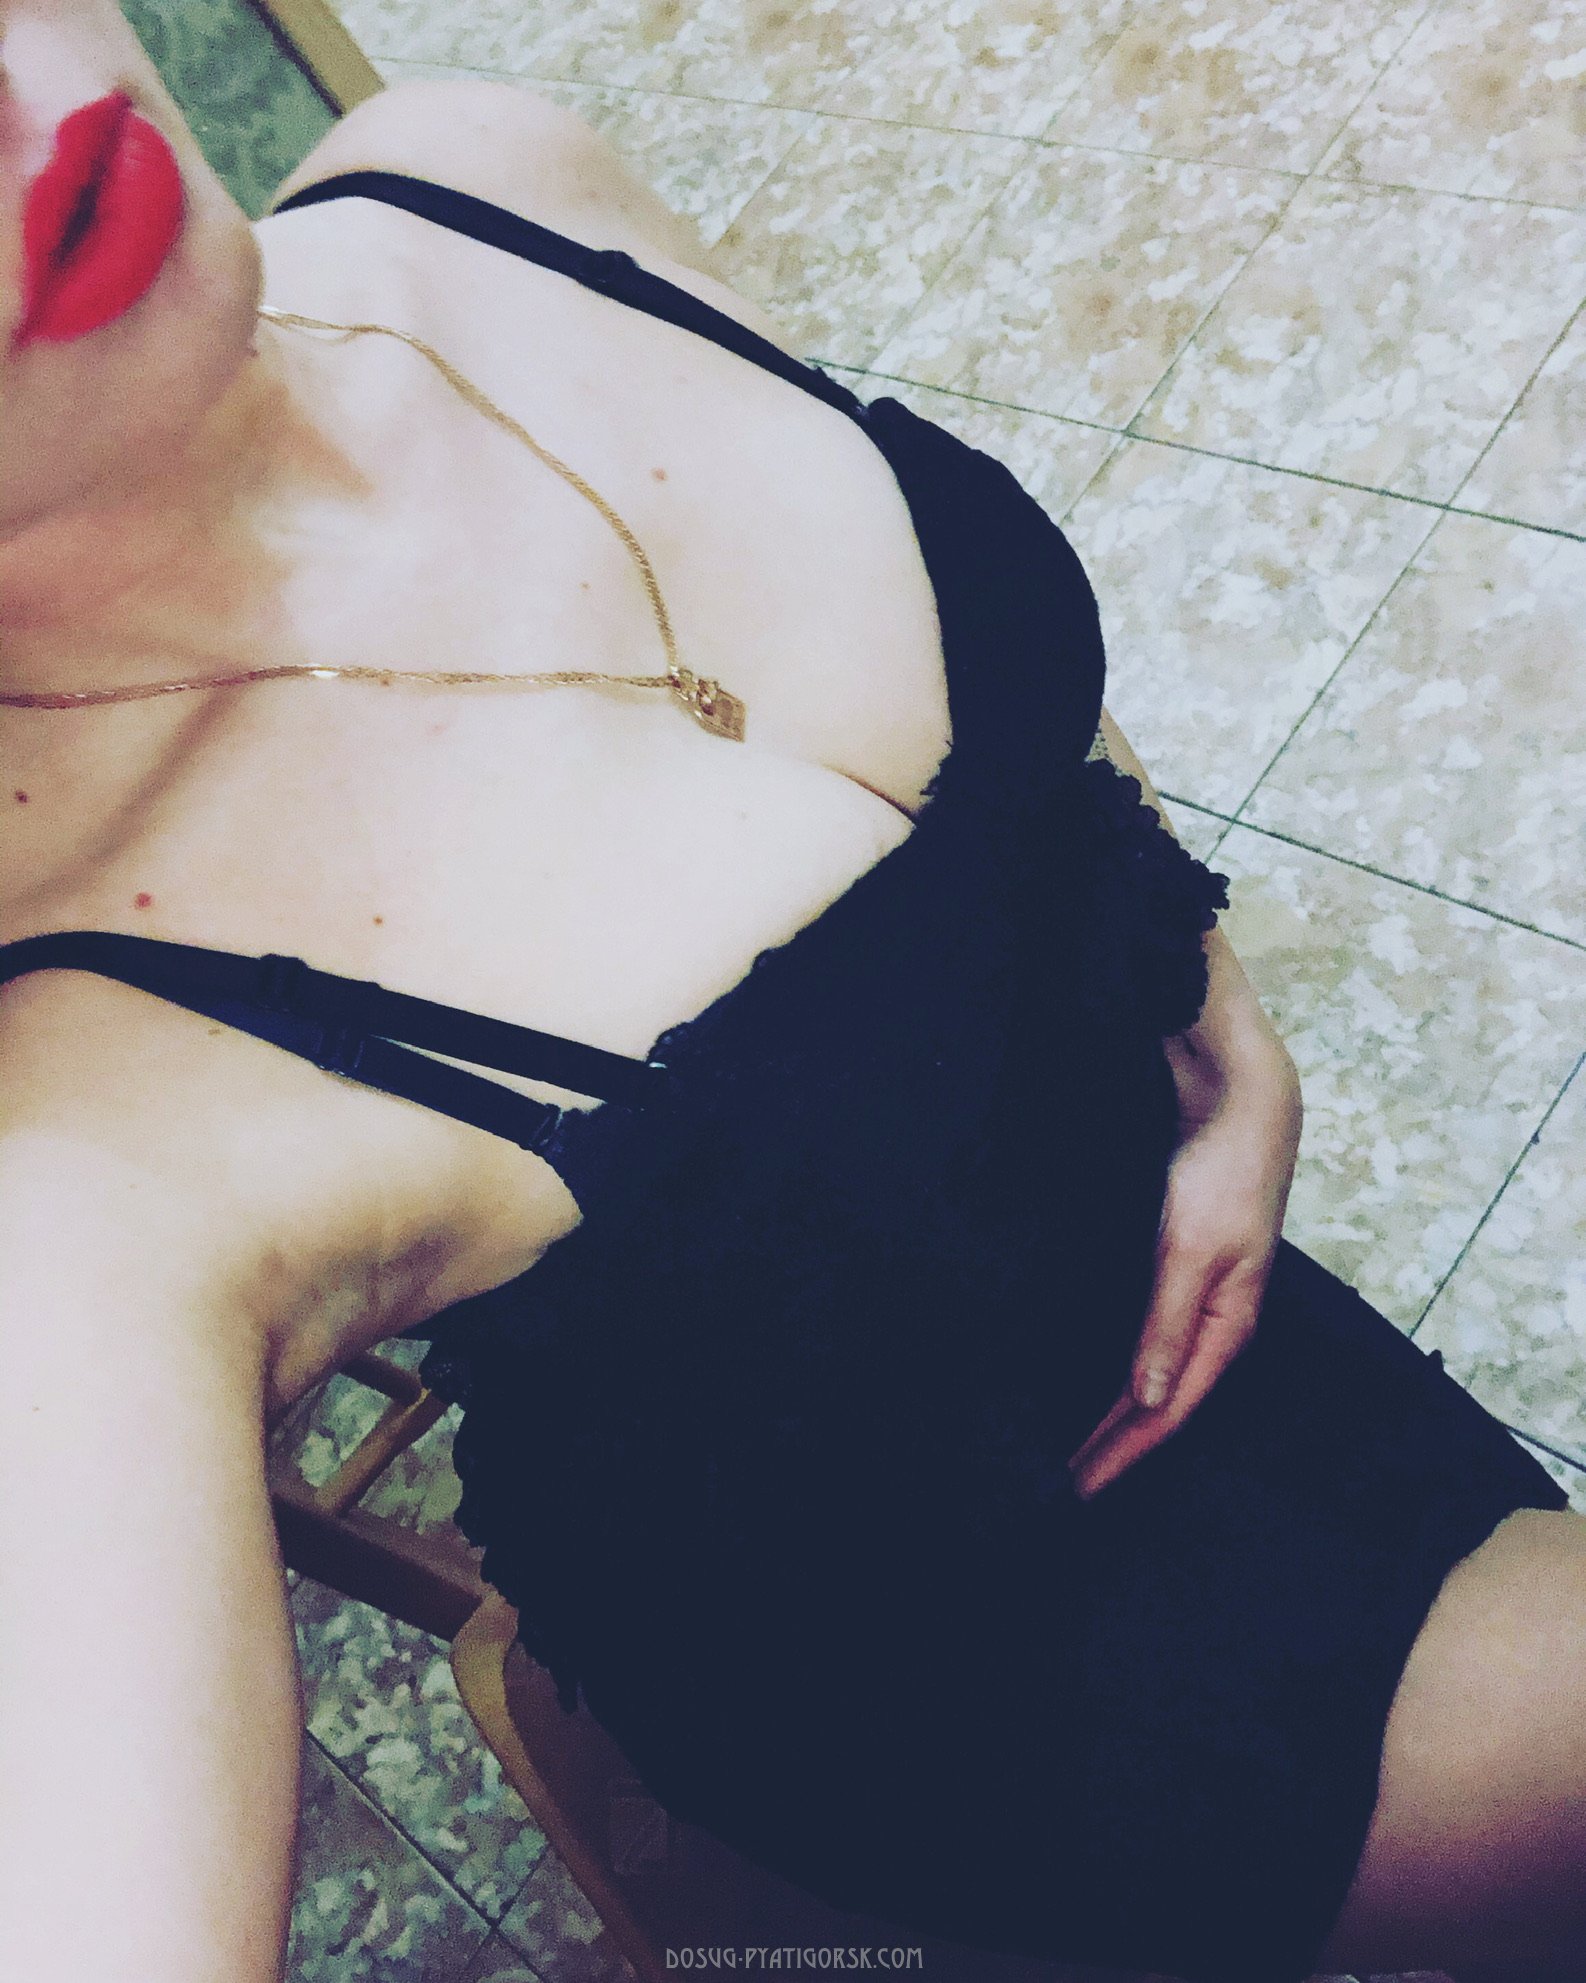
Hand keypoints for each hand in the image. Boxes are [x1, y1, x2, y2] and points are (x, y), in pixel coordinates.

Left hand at [1067, 1023, 1302, 1500]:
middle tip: (1059, 1484)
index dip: (1122, 1454)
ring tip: (1071, 1448)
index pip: (1167, 1413)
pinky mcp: (1178, 1272)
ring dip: (1112, 1414)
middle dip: (1112, 1447)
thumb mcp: (1191, 1252)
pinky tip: (1093, 1380)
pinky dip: (1117, 1369)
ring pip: (1150, 1375)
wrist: (1241, 1101)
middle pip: (1157, 1403)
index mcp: (1226, 1327)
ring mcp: (1197, 1297)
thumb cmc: (1225, 1172)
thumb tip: (1147, 1398)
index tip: (1077, 1487)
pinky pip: (1147, 1339)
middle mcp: (1214, 1322)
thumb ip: (1167, 1325)